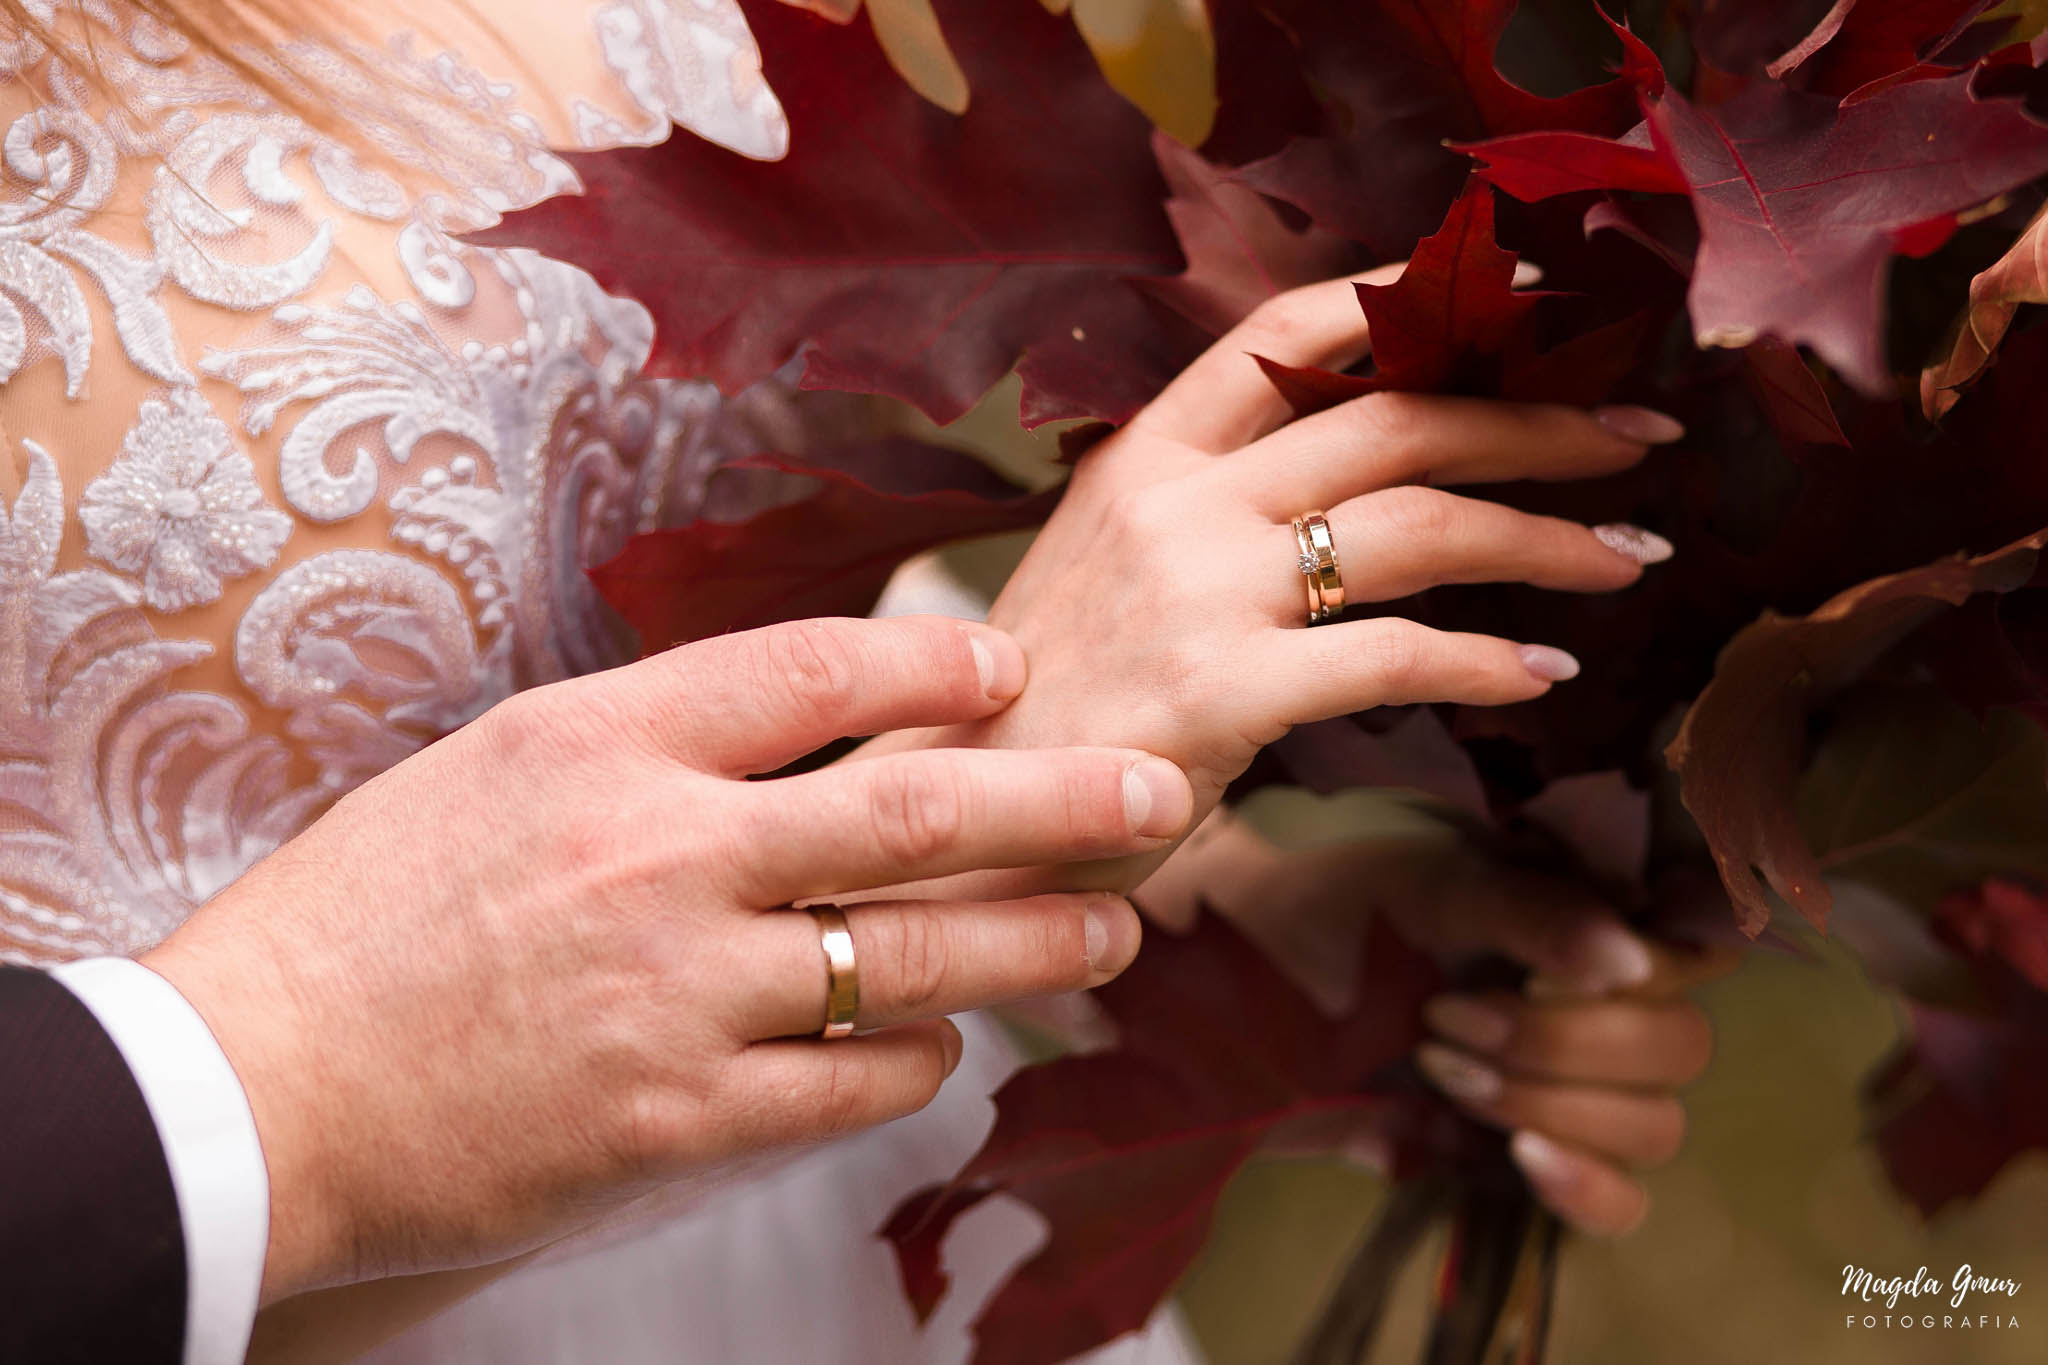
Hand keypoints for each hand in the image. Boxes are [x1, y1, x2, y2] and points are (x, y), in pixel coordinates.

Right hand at [142, 616, 1193, 1300]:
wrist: (258, 1091)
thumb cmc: (367, 920)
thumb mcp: (498, 773)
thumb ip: (654, 745)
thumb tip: (816, 732)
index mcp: (602, 742)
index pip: (814, 668)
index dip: (935, 661)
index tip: (1012, 667)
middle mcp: (659, 852)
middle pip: (917, 809)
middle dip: (1066, 799)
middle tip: (1162, 790)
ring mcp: (678, 991)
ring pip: (914, 952)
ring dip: (1036, 939)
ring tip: (1115, 929)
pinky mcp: (680, 1115)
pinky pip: (854, 1079)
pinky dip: (917, 1054)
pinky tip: (944, 1041)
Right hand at [877, 271, 1680, 888]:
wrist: (959, 813)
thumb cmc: (1050, 701)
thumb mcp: (1107, 565)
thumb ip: (1209, 509)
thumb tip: (1353, 484)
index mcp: (1143, 458)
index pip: (1285, 333)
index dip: (1409, 302)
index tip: (1517, 300)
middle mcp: (1175, 505)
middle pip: (1394, 421)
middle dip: (1536, 423)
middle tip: (1636, 436)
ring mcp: (1198, 595)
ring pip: (1417, 528)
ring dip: (1546, 539)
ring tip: (1627, 559)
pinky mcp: (1223, 695)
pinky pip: (1397, 657)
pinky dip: (1490, 662)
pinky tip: (1544, 674)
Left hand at [1142, 812, 1735, 1235]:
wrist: (1219, 991)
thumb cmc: (1320, 908)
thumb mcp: (1419, 885)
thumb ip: (1529, 911)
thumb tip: (1630, 958)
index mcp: (1585, 916)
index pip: (1696, 949)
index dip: (1648, 963)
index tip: (1545, 961)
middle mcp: (1595, 1001)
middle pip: (1679, 1048)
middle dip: (1564, 1041)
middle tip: (1446, 1014)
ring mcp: (1568, 1087)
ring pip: (1651, 1126)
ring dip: (1548, 1100)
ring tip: (1438, 1062)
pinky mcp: (1528, 1158)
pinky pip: (1618, 1202)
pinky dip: (1584, 1184)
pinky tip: (1522, 1154)